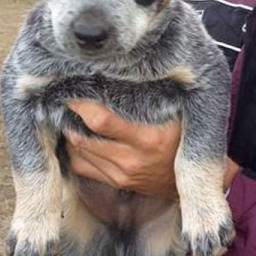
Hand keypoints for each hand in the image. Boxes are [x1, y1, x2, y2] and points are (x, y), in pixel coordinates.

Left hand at [65, 100, 241, 196]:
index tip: (69, 91)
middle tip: (62, 101)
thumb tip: (112, 72)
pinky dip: (74, 151)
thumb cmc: (181, 135)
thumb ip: (145, 97)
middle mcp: (133, 160)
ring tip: (68, 116)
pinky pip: (81, 167)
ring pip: (78, 153)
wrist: (192, 178)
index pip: (100, 121)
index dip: (79, 105)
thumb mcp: (172, 114)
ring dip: (68, 134)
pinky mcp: (117, 183)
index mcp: (148, 139)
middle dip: (68, 118)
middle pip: (82, 138)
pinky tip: (77, 136)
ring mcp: (123, 175)